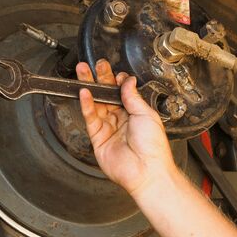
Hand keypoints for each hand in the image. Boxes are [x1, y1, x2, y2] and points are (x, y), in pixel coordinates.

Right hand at [76, 59, 175, 195]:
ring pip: (96, 104)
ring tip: (83, 72)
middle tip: (93, 65)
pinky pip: (91, 118)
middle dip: (100, 79)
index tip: (112, 70)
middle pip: (107, 96)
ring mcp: (110, 129)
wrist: (146, 170)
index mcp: (137, 114)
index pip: (122, 93)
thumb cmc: (153, 147)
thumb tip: (127, 81)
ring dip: (90, 87)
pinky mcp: (99, 139)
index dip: (116, 81)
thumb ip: (133, 96)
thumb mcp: (146, 114)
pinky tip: (85, 92)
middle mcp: (122, 121)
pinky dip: (87, 104)